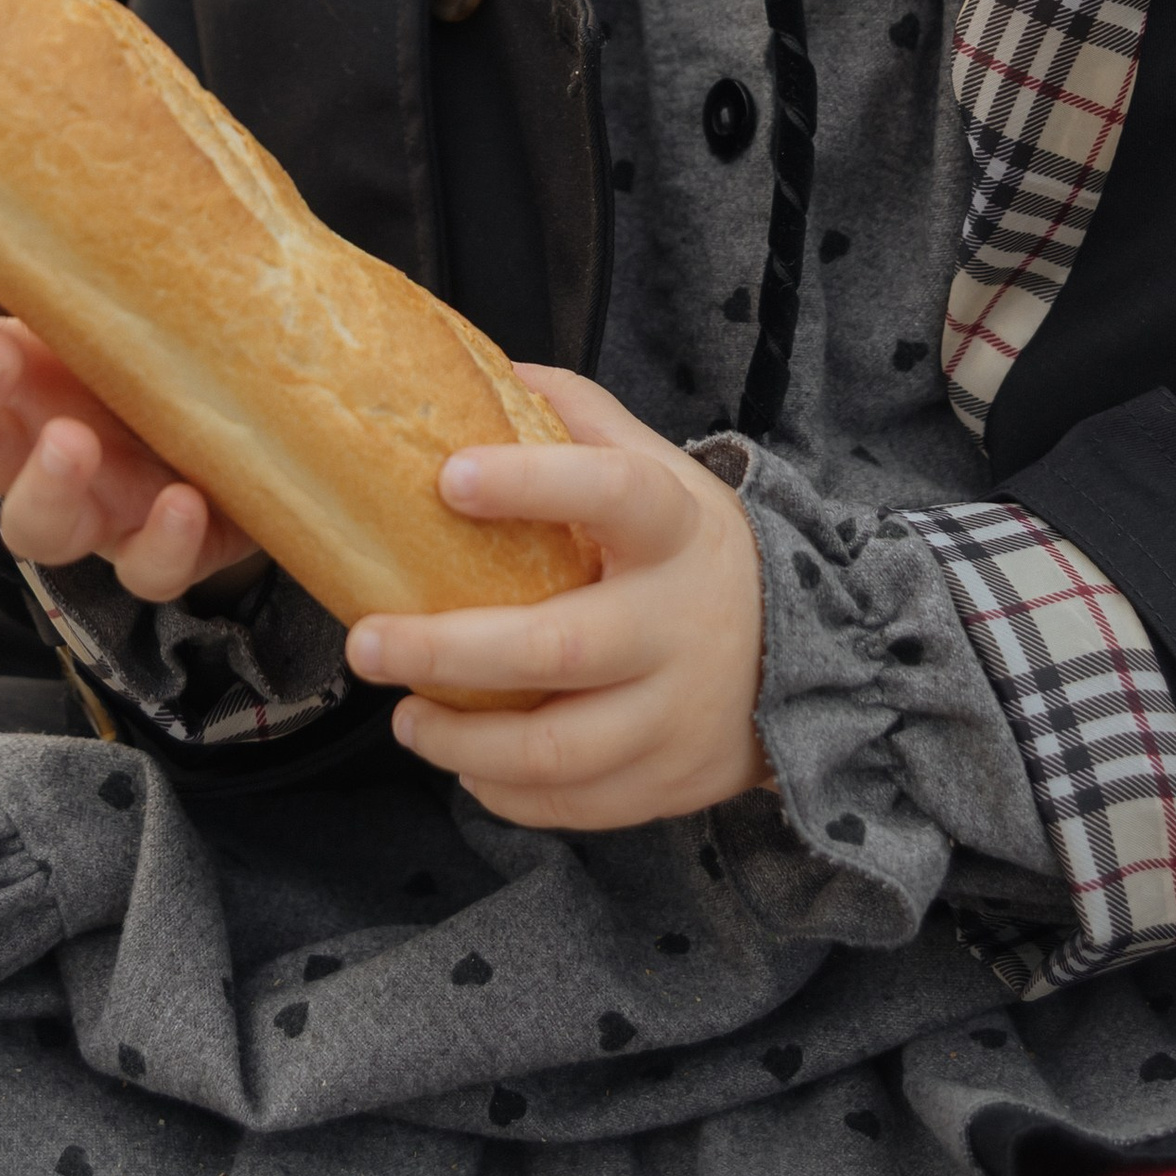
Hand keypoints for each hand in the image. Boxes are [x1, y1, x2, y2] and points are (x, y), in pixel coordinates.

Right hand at [0, 232, 260, 602]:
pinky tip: (183, 500)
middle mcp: (30, 445)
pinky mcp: (164, 547)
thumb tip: (99, 107)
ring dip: (45, 489)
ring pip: (35, 529)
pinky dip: (158, 545)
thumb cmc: (165, 334)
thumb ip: (102, 228)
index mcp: (7, 372)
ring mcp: (95, 507)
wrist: (250, 426)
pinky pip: (148, 569)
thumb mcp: (127, 279)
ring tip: (75, 441)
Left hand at [345, 368, 771, 829]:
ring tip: (406, 716)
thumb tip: (498, 371)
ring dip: (461, 742)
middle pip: (560, 647)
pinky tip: (465, 760)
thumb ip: (584, 421)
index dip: (531, 483)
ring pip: (556, 750)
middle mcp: (679, 623)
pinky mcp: (666, 782)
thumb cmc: (696, 554)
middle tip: (366, 641)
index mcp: (676, 529)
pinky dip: (503, 790)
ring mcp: (675, 713)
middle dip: (449, 649)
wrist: (810, 656)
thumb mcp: (665, 473)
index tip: (447, 476)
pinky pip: (570, 804)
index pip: (612, 492)